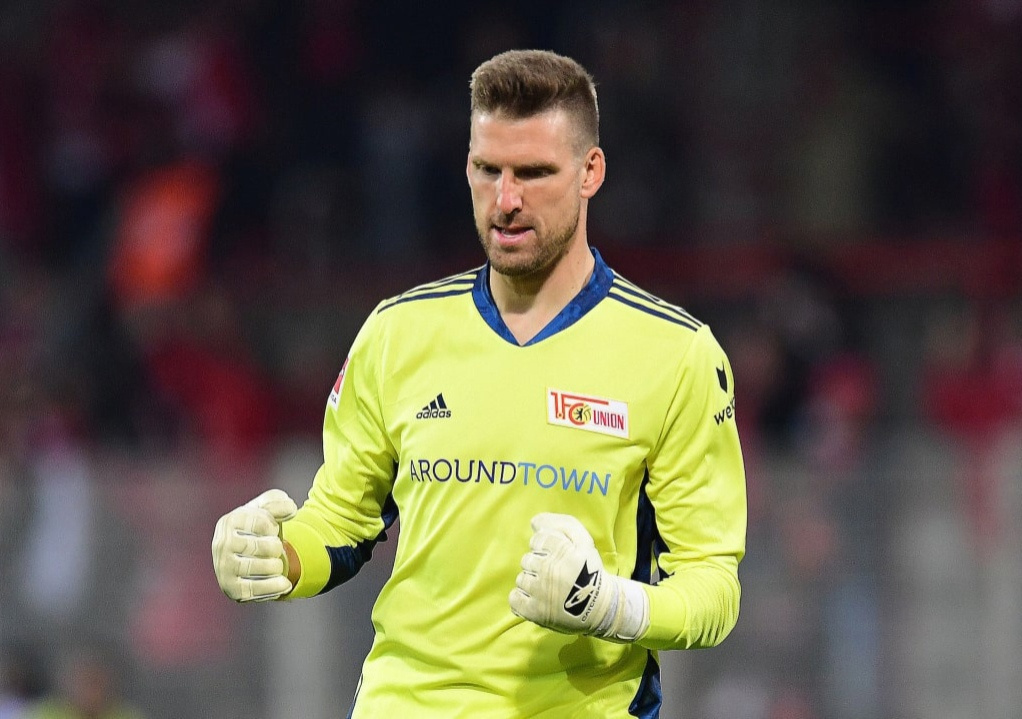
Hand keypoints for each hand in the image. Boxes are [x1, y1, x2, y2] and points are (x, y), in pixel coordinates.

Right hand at [212, 489, 297, 601]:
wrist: (245, 553)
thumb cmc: (257, 525)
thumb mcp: (266, 507)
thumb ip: (279, 502)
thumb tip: (290, 510)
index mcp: (229, 522)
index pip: (261, 522)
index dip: (273, 526)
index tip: (271, 529)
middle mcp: (221, 545)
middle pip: (265, 547)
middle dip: (276, 547)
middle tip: (274, 548)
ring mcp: (224, 568)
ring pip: (262, 568)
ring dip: (277, 566)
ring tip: (276, 564)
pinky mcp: (231, 589)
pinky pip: (256, 590)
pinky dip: (275, 587)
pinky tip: (284, 583)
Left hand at [509, 513, 648, 641]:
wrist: (599, 607)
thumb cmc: (589, 571)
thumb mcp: (584, 541)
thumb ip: (562, 525)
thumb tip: (534, 522)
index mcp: (562, 552)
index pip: (538, 540)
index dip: (545, 548)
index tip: (556, 557)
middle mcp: (549, 571)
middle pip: (527, 559)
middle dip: (539, 565)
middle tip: (555, 575)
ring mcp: (540, 593)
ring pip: (522, 579)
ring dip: (532, 582)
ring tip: (548, 589)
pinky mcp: (535, 612)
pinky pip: (514, 599)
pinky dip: (522, 599)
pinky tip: (536, 599)